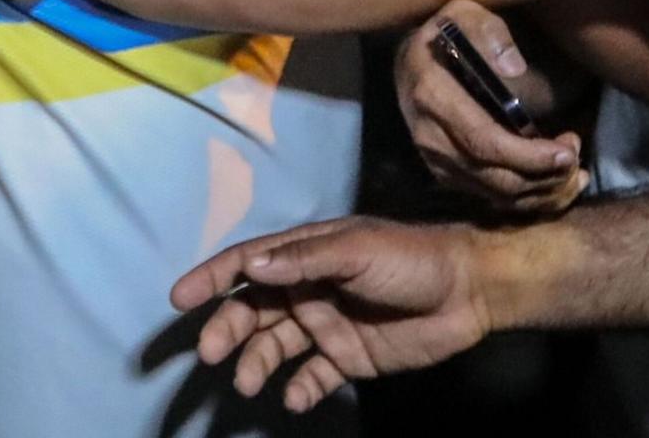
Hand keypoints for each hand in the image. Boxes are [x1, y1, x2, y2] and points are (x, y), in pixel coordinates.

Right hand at [174, 217, 494, 410]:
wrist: (468, 292)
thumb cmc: (411, 259)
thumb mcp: (356, 250)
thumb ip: (304, 260)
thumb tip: (251, 265)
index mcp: (306, 256)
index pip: (248, 264)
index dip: (212, 278)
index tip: (180, 298)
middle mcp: (308, 290)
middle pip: (254, 311)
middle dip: (228, 331)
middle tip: (211, 354)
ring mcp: (326, 325)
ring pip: (275, 347)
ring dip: (257, 363)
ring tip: (250, 384)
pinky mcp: (347, 357)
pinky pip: (312, 376)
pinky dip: (298, 388)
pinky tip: (293, 398)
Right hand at [399, 0, 585, 214]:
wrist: (411, 58)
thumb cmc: (446, 32)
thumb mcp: (464, 12)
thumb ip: (488, 32)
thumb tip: (513, 68)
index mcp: (432, 95)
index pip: (483, 140)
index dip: (528, 155)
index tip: (567, 151)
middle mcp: (429, 136)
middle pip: (494, 177)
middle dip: (542, 177)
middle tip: (576, 159)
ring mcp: (435, 160)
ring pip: (495, 195)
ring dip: (540, 192)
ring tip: (574, 173)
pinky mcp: (446, 174)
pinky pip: (489, 198)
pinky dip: (527, 199)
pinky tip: (555, 183)